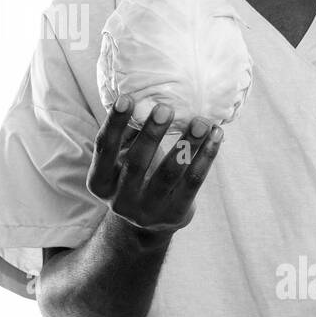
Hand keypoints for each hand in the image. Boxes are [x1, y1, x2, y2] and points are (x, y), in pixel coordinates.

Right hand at [86, 96, 222, 234]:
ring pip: (170, 173)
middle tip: (165, 108)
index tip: (126, 98)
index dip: (114, 124)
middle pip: (136, 162)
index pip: (104, 149)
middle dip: (152, 134)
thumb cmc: (135, 174)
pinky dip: (205, 157)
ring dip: (187, 144)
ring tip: (202, 122)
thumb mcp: (123, 158)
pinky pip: (193, 182)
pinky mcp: (175, 215)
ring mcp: (148, 211)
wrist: (150, 220)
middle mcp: (120, 200)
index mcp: (100, 182)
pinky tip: (215, 136)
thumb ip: (128, 134)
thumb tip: (144, 97)